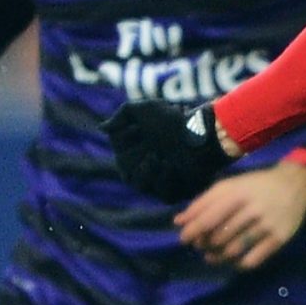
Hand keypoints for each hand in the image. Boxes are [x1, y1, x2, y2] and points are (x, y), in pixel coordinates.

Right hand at [108, 101, 233, 202]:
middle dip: (137, 165)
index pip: (123, 163)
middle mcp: (149, 171)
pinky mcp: (180, 191)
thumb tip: (102, 128)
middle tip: (152, 153)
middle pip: (131, 177)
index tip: (135, 133)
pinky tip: (171, 166)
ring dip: (150, 174)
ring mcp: (164, 181)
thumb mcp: (145, 109)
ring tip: (161, 158)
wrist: (204, 129)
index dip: (126, 149)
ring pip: (145, 187)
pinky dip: (165, 181)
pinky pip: (166, 195)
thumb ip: (122, 116)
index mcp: (137, 155)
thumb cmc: (173, 118)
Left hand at [176, 161, 305, 270]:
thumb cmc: (255, 186)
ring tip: (213, 256)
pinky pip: (253, 259)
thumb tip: (178, 221)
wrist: (295, 186)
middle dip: (206, 244)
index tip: (185, 239)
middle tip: (202, 246)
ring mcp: (267, 225)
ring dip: (219, 256)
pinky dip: (239, 264)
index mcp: (237, 193)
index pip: (209, 217)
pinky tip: (234, 261)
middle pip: (220, 235)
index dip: (193, 231)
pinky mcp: (279, 238)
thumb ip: (204, 202)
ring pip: (234, 249)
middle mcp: (252, 209)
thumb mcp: (229, 187)